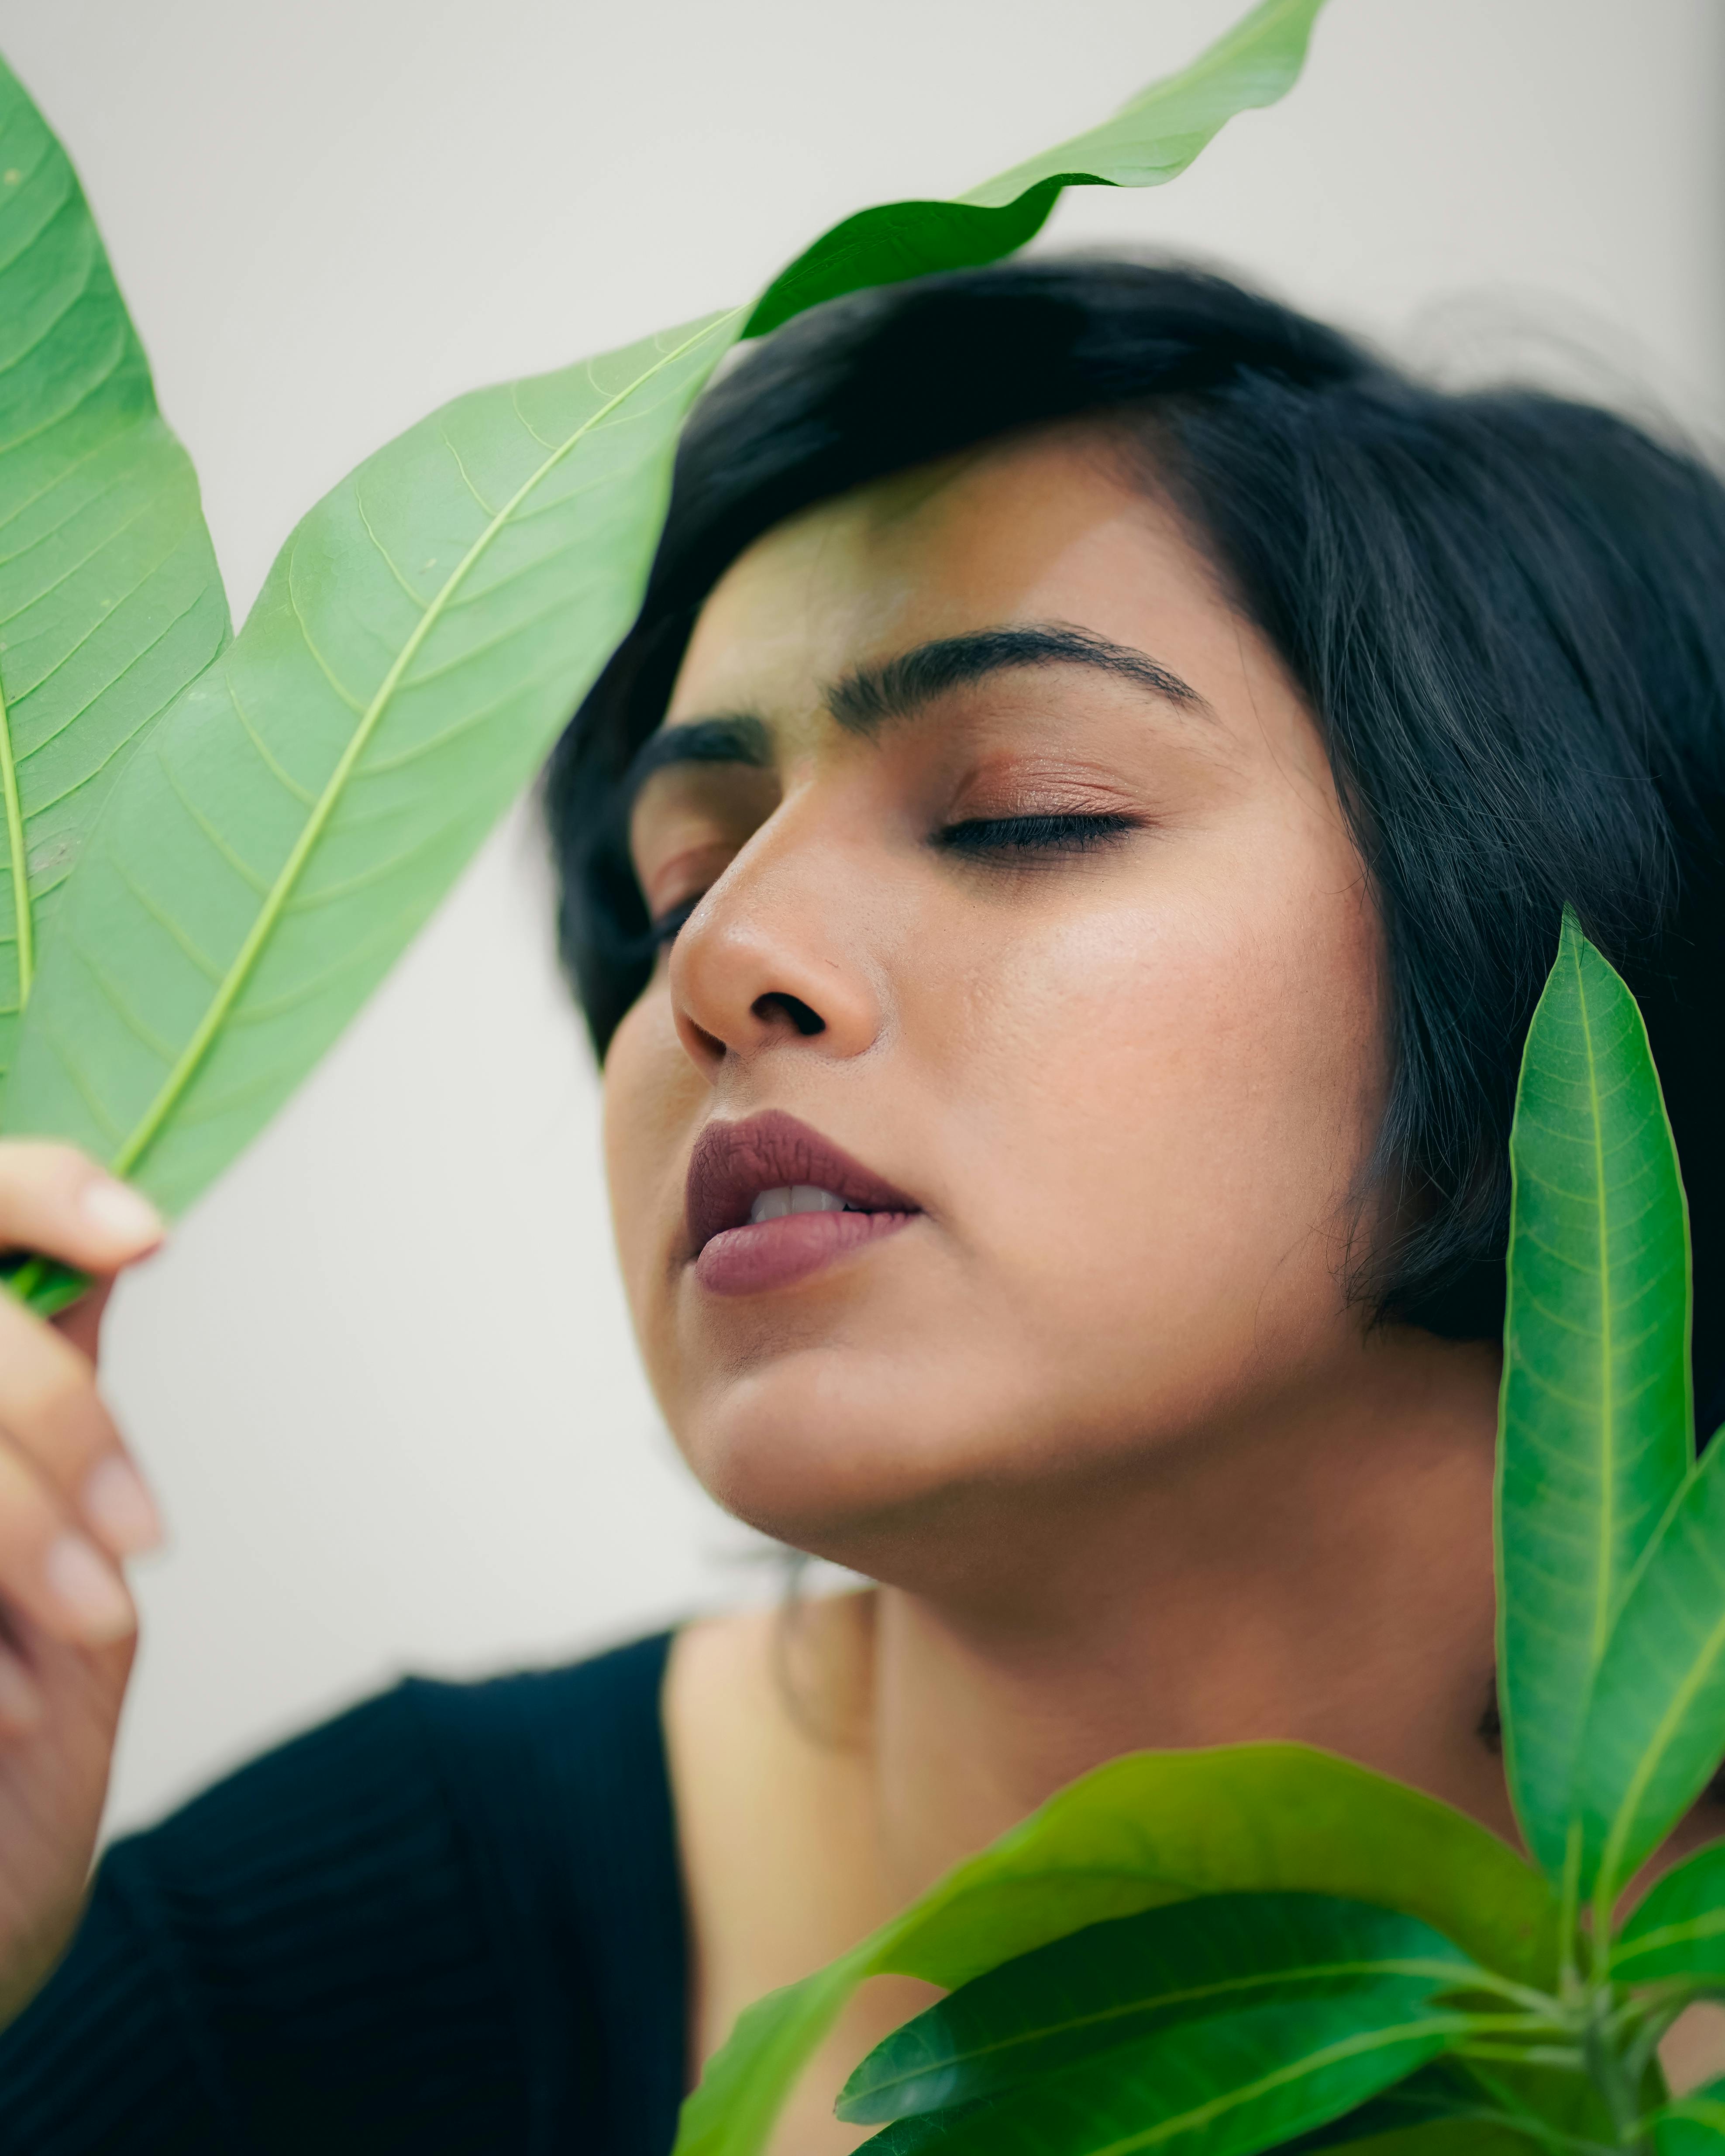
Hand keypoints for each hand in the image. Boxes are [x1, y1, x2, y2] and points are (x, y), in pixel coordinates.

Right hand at [0, 1145, 164, 2025]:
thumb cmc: (7, 1782)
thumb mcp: (61, 1609)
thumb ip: (56, 1441)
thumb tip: (97, 1272)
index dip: (40, 1193)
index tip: (143, 1236)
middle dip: (50, 1421)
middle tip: (128, 1540)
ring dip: (17, 1523)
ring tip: (82, 1624)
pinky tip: (9, 1712)